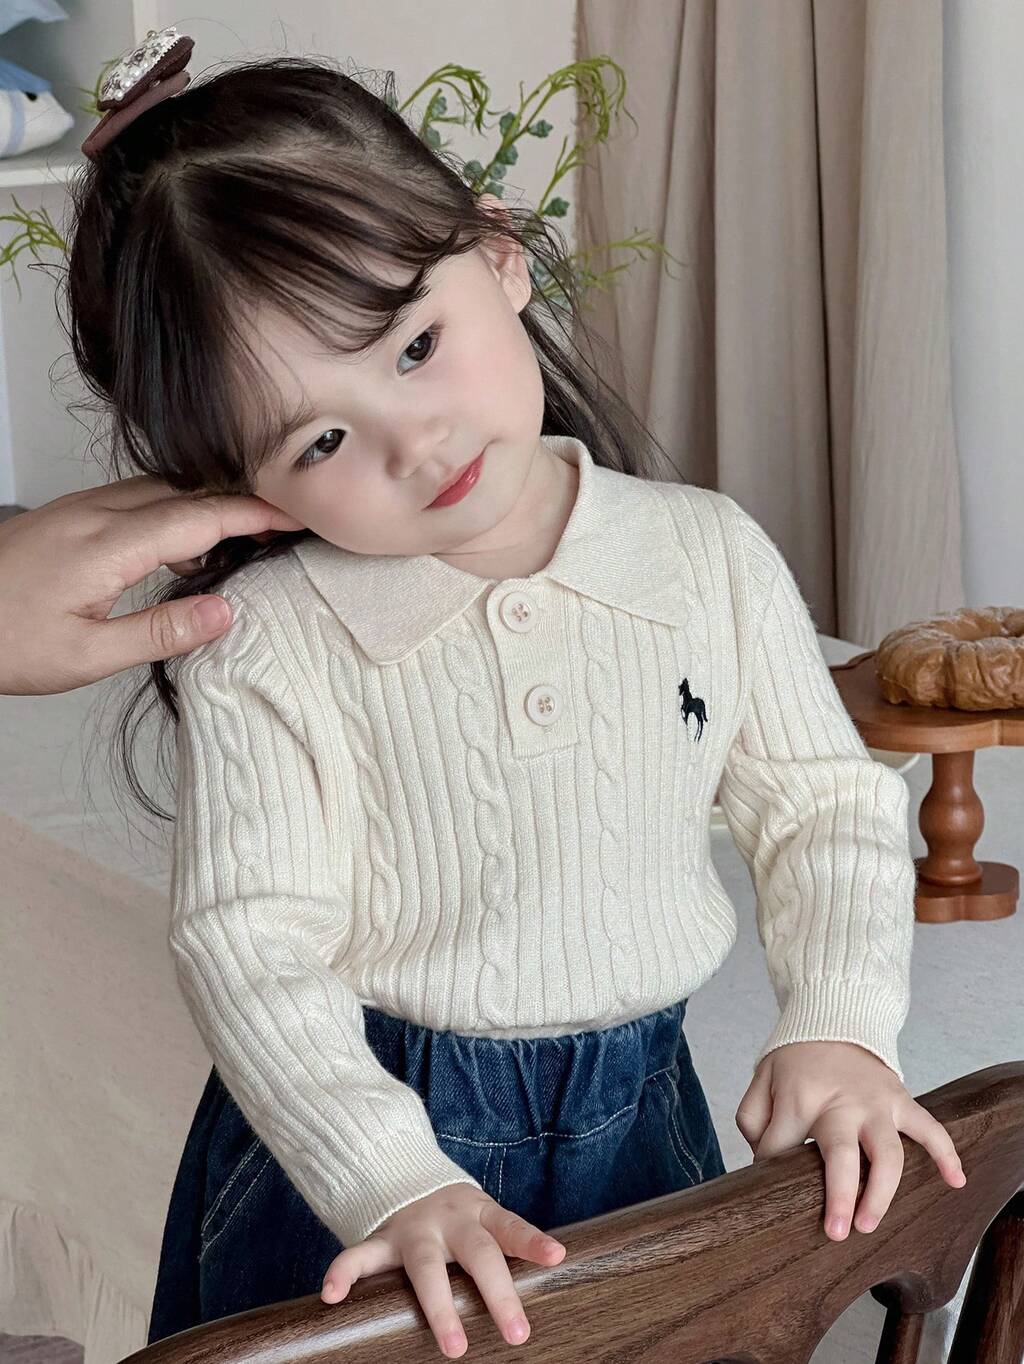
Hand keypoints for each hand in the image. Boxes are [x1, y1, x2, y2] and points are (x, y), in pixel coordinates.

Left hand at [0, 477, 301, 693]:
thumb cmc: (4, 642)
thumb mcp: (86, 656)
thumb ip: (160, 632)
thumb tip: (225, 613)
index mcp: (106, 546)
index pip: (198, 517)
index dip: (252, 515)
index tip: (294, 517)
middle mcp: (94, 514)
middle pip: (185, 491)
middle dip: (239, 501)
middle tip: (283, 521)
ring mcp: (78, 508)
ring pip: (160, 488)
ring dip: (205, 504)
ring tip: (241, 538)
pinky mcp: (67, 514)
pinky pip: (134, 497)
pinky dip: (172, 509)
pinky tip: (179, 544)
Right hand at [319, 1182, 566, 1358]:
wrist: (404, 1174)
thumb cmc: (458, 1216)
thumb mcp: (482, 1219)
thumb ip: (503, 1246)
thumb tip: (549, 1278)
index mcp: (479, 1213)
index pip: (510, 1227)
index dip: (533, 1241)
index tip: (556, 1257)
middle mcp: (450, 1219)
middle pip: (477, 1253)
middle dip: (498, 1293)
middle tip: (518, 1334)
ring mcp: (414, 1229)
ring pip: (426, 1266)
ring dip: (440, 1307)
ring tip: (454, 1347)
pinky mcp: (381, 1239)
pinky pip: (358, 1254)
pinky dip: (343, 1272)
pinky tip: (332, 1295)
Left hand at [735, 1040, 966, 1240]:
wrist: (832, 1018)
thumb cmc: (795, 1058)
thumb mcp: (762, 1079)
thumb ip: (753, 1119)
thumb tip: (764, 1162)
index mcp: (800, 1098)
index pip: (780, 1148)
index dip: (771, 1169)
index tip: (771, 1182)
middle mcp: (841, 1103)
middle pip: (843, 1155)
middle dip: (840, 1197)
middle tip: (836, 1232)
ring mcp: (875, 1103)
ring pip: (889, 1153)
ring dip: (882, 1194)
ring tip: (869, 1224)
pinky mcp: (900, 1099)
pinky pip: (930, 1127)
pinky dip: (947, 1154)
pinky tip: (956, 1182)